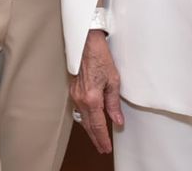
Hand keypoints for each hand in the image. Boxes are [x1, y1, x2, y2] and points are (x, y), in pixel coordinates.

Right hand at [69, 30, 122, 153]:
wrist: (87, 44)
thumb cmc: (100, 57)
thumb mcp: (113, 81)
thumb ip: (114, 103)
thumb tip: (117, 119)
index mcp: (92, 98)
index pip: (98, 125)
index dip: (103, 138)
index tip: (107, 147)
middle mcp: (81, 98)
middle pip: (88, 125)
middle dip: (95, 138)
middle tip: (102, 148)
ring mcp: (75, 94)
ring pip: (82, 118)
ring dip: (90, 130)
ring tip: (98, 138)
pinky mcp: (73, 90)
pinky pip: (79, 109)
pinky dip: (85, 119)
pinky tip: (89, 121)